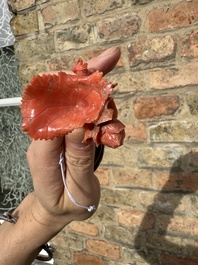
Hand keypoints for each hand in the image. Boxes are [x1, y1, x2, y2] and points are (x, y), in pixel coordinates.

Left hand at [27, 47, 120, 226]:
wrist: (56, 209)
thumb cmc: (66, 203)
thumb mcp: (77, 189)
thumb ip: (79, 159)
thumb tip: (81, 124)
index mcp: (42, 152)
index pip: (54, 114)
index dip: (75, 92)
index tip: (97, 78)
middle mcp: (46, 136)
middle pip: (61, 99)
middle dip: (86, 79)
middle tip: (110, 58)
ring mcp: (55, 132)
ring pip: (73, 102)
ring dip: (97, 96)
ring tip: (112, 106)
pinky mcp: (66, 132)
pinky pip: (80, 112)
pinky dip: (98, 109)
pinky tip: (109, 119)